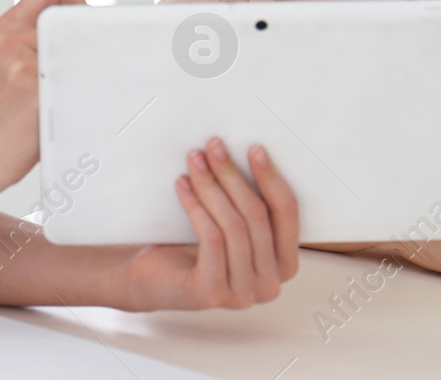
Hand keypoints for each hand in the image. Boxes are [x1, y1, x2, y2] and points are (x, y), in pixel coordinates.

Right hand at [0, 0, 83, 186]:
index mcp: (9, 26)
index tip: (82, 33)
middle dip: (92, 40)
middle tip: (85, 67)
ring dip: (91, 73)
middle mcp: (14, 39)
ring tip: (73, 95)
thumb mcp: (10, 60)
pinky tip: (69, 114)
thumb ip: (41, 35)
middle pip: (79, 17)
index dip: (80, 5)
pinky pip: (80, 84)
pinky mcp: (35, 94)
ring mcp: (24, 65)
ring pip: (84, 51)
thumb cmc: (3, 112)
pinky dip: (87, 99)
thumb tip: (92, 24)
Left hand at [119, 138, 299, 310]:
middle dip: (234, 175)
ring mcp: (243, 294)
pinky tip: (183, 184)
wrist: (153, 280)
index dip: (271, 178)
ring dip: (212, 185)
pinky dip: (196, 205)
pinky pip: (211, 238)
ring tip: (196, 160)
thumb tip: (250, 152)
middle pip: (257, 216)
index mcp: (284, 265)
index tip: (254, 148)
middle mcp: (269, 285)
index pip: (287, 214)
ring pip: (234, 225)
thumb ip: (248, 205)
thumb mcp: (232, 225)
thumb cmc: (194, 247)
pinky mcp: (214, 293)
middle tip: (214, 146)